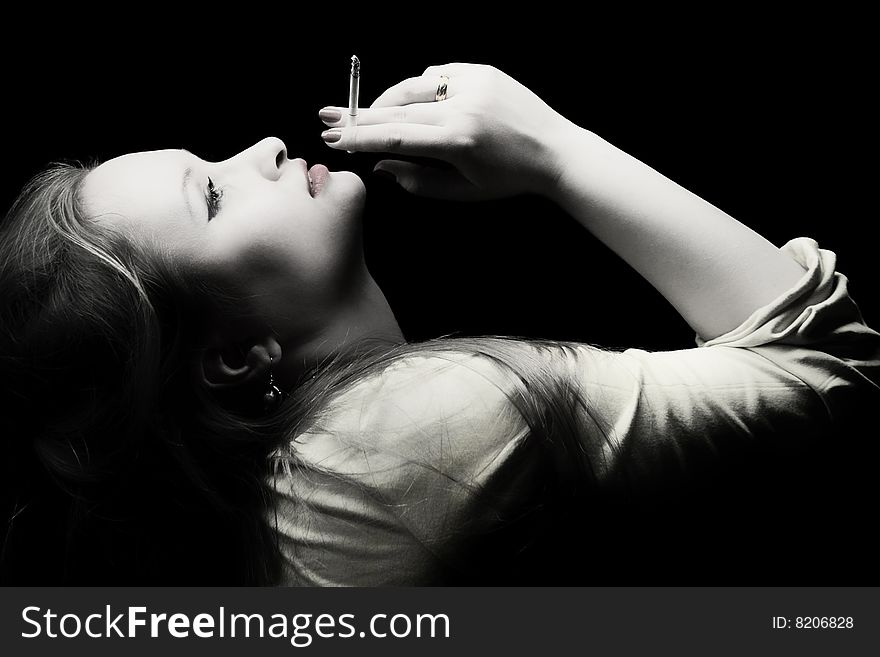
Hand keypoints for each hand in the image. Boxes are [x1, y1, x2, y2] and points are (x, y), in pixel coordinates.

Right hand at [318, 63, 573, 200]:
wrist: (556, 152)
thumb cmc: (509, 180)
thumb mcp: (463, 191)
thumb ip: (418, 181)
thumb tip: (380, 165)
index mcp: (459, 140)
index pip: (396, 137)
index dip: (360, 137)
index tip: (334, 138)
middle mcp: (464, 106)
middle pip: (398, 110)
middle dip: (359, 116)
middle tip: (328, 118)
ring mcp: (474, 83)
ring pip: (414, 87)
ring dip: (387, 102)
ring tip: (365, 115)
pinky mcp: (483, 70)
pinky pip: (438, 75)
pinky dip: (420, 88)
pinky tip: (408, 103)